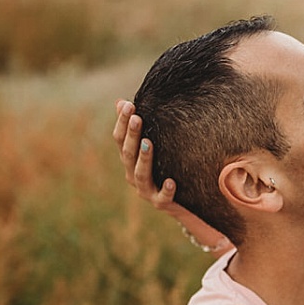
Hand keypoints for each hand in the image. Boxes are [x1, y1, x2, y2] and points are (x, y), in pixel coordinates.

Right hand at [113, 100, 230, 250]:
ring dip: (144, 158)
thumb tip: (120, 101)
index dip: (122, 123)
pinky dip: (165, 190)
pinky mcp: (161, 203)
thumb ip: (138, 126)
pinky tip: (170, 181)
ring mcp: (146, 190)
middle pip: (127, 154)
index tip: (128, 104)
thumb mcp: (154, 145)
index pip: (119, 139)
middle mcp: (133, 175)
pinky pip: (162, 198)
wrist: (183, 200)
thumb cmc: (166, 166)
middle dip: (131, 136)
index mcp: (129, 159)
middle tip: (136, 118)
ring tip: (148, 143)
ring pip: (140, 175)